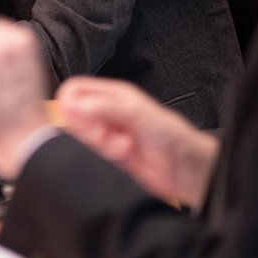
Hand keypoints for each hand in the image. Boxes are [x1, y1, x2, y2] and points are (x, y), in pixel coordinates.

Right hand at [56, 77, 218, 208]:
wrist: (187, 167)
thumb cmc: (173, 134)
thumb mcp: (137, 113)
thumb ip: (104, 107)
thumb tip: (73, 105)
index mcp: (113, 95)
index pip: (75, 91)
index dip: (70, 104)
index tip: (81, 117)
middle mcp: (108, 113)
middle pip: (75, 116)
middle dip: (87, 128)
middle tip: (106, 134)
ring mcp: (109, 135)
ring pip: (83, 137)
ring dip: (100, 144)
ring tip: (123, 145)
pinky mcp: (110, 156)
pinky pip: (93, 155)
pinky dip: (106, 157)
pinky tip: (125, 155)